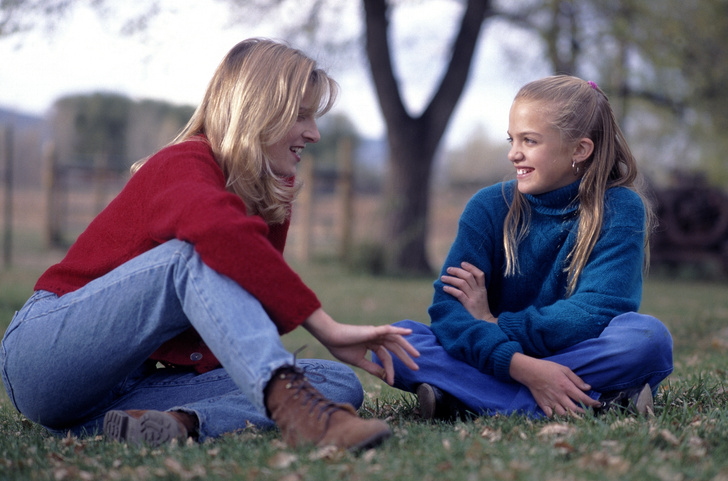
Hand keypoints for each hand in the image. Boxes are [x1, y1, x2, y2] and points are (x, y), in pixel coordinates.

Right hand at [303, 309, 419, 384]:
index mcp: (372, 344)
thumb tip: (384, 376)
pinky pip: (388, 330)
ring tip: (417, 356)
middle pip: (394, 348)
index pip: (385, 358)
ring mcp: (375, 333)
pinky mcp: (372, 331)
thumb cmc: (340, 347)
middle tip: (416, 368)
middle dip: (405, 358)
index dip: (389, 370)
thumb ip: (371, 367)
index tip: (392, 383)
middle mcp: (376, 338)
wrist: (330, 338)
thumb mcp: (358, 361)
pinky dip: (399, 331)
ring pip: (394, 340)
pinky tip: (409, 332)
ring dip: (407, 347)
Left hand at [441, 262, 495, 322]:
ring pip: (462, 283)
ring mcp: (474, 298)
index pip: (480, 274)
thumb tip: (461, 280)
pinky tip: (445, 288)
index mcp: (482, 289)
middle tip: (448, 269)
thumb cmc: (480, 310)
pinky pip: (458, 294)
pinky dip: (451, 289)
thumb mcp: (481, 298)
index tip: (462, 263)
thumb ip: (475, 289)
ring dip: (451, 279)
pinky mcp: (469, 305)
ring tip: (443, 278)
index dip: (471, 267)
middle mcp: (479, 292)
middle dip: (457, 271)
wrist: (485, 323)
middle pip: (468, 276)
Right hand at [509, 353, 600, 415]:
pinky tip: (563, 417)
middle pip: (575, 409)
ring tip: (579, 417)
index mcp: (566, 386)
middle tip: (590, 412)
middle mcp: (560, 396)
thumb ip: (576, 379)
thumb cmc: (547, 368)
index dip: (592, 403)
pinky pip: (552, 415)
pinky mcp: (543, 404)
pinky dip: (558, 418)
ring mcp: (551, 401)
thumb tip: (588, 388)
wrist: (529, 371)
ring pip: (565, 414)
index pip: (582, 398)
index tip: (598, 404)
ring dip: (573, 417)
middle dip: (585, 412)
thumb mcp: (564, 369)